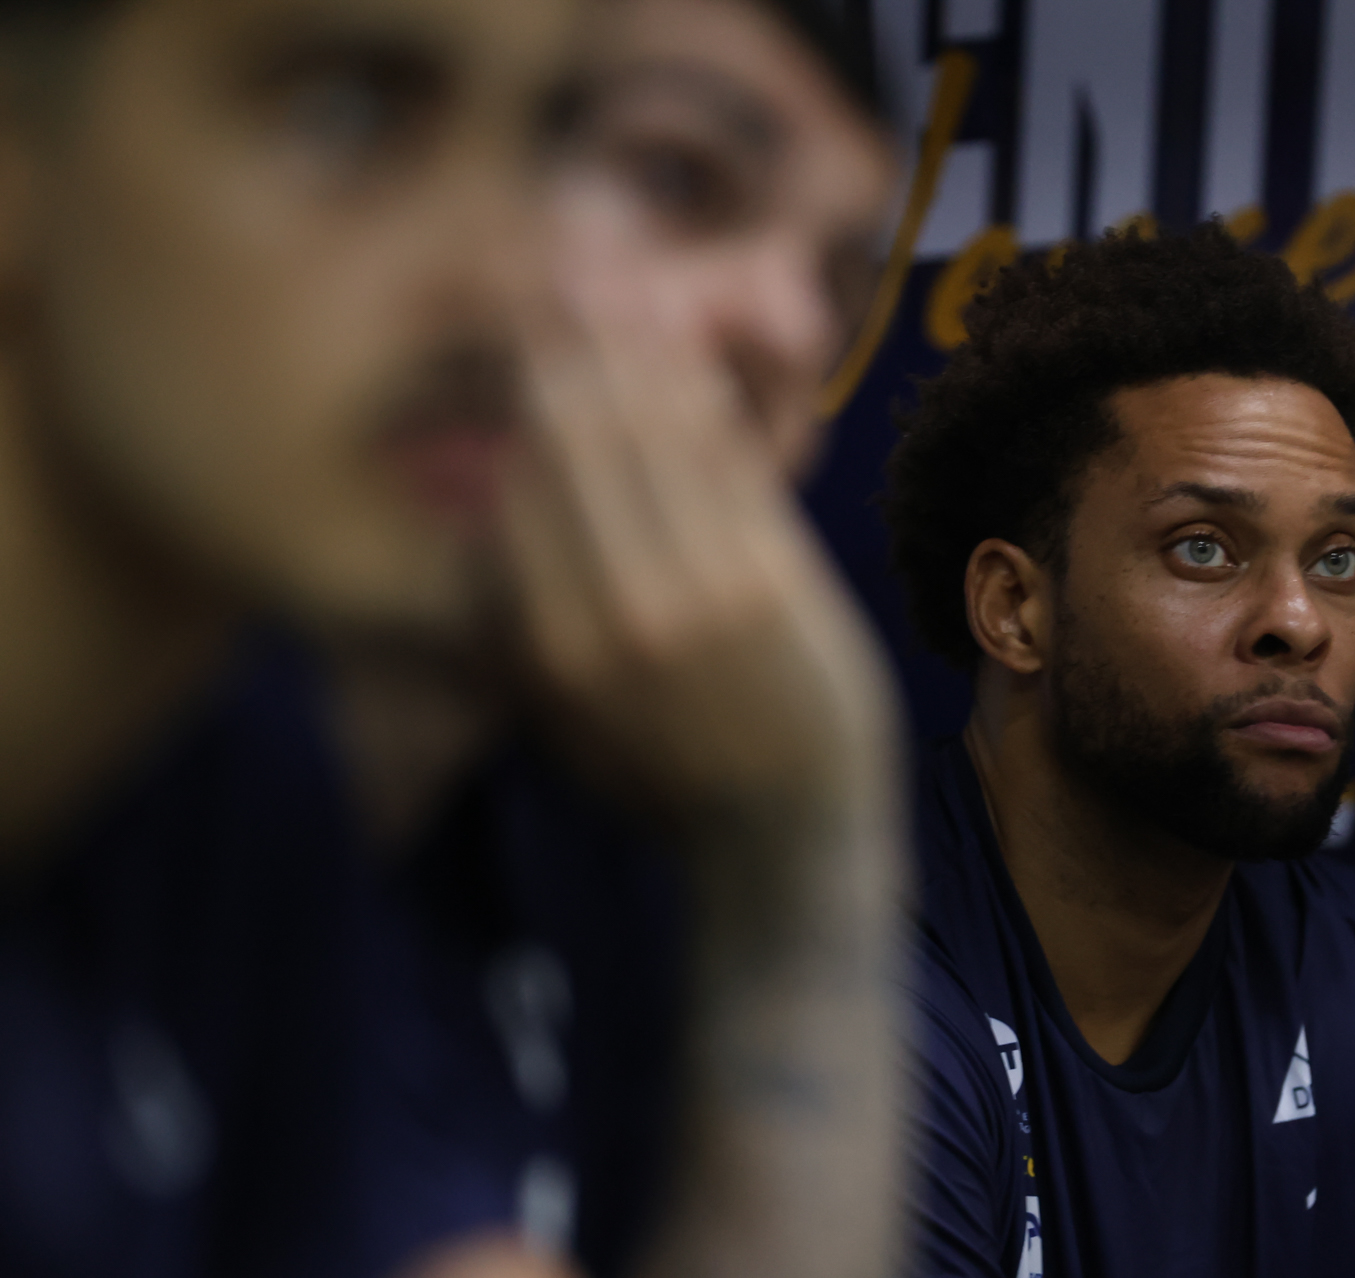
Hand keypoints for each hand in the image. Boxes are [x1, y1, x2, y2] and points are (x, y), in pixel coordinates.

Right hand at [504, 263, 899, 839]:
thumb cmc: (668, 786)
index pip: (519, 490)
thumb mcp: (561, 732)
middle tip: (558, 274)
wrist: (787, 837)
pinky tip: (692, 358)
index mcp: (548, 648)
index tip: (514, 334)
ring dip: (637, 354)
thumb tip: (478, 541)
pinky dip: (708, 403)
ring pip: (655, 441)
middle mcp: (616, 612)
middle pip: (580, 446)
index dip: (519, 400)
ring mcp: (703, 593)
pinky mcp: (778, 582)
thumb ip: (515, 639)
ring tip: (620, 289)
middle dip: (569, 350)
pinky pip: (730, 466)